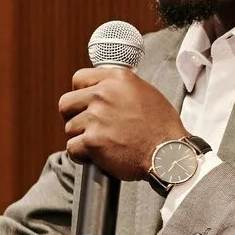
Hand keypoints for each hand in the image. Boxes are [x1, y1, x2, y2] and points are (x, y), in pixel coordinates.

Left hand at [60, 67, 185, 180]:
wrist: (168, 153)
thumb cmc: (162, 127)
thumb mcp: (146, 92)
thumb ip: (121, 88)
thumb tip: (105, 90)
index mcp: (117, 79)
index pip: (79, 78)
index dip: (79, 92)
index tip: (84, 103)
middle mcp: (104, 95)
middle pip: (66, 103)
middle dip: (72, 115)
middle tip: (84, 125)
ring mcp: (96, 118)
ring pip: (70, 127)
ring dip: (81, 137)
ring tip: (100, 143)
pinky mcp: (93, 141)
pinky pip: (72, 148)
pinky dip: (81, 155)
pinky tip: (95, 155)